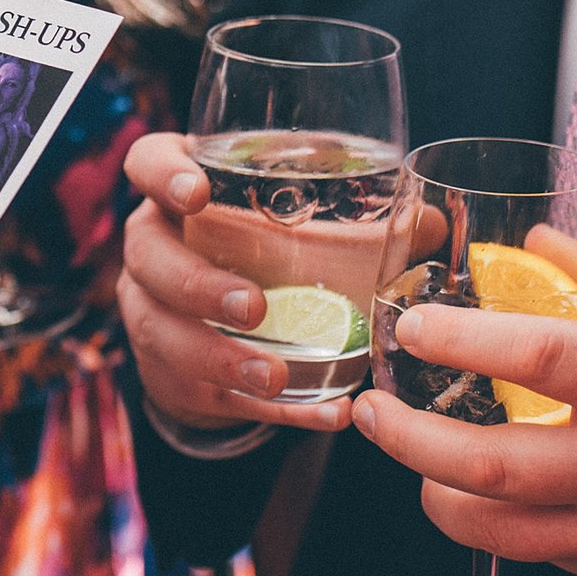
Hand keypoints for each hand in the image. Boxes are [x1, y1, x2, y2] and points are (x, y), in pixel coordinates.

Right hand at [116, 132, 354, 434]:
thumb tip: (430, 223)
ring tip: (275, 376)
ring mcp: (148, 310)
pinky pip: (201, 392)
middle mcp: (151, 245)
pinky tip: (317, 413)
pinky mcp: (166, 371)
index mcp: (177, 191)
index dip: (162, 174)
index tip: (197, 194)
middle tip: (252, 307)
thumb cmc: (265, 249)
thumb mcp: (300, 222)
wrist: (222, 325)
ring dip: (220, 358)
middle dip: (197, 285)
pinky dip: (262, 409)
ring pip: (163, 334)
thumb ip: (363, 215)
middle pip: (148, 258)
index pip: (146, 162)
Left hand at [349, 255, 576, 575]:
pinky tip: (470, 495)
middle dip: (409, 439)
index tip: (414, 326)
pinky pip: (536, 555)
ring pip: (499, 528)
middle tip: (371, 410)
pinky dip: (492, 526)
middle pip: (493, 463)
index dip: (466, 340)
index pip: (542, 355)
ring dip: (434, 493)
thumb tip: (531, 233)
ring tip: (408, 458)